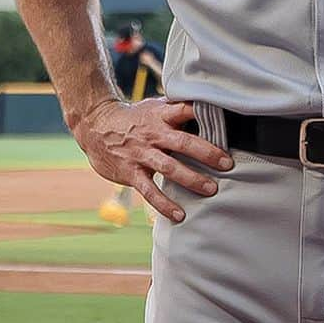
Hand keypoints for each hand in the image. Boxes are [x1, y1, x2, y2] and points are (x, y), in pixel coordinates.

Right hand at [72, 98, 232, 222]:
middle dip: (207, 153)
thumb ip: (177, 110)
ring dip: (191, 179)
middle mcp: (154, 134)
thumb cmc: (134, 118)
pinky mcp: (131, 173)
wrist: (95, 125)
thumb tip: (209, 108)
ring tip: (211, 189)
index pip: (185, 110)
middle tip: (227, 164)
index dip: (203, 114)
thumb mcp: (154, 108)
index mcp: (161, 115)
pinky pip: (150, 191)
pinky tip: (179, 214)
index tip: (225, 122)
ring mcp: (142, 154)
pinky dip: (164, 204)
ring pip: (169, 168)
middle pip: (183, 142)